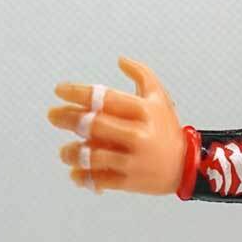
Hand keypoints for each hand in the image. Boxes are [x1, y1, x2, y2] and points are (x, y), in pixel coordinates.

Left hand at [48, 56, 184, 193]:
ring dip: (72, 153)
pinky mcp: (131, 182)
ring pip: (93, 155)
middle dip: (68, 118)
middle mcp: (138, 135)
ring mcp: (134, 160)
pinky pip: (99, 179)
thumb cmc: (166, 129)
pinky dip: (83, 177)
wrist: (187, 167)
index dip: (78, 92)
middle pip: (94, 124)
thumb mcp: (160, 98)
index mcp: (144, 111)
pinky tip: (75, 173)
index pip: (105, 98)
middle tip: (53, 115)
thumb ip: (142, 76)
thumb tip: (120, 59)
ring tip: (64, 151)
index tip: (60, 90)